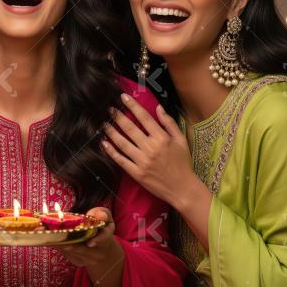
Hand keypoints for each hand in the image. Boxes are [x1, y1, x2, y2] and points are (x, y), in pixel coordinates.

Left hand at [57, 207, 120, 267]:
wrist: (100, 245)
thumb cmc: (100, 225)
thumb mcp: (104, 216)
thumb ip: (103, 214)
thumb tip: (100, 217)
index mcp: (107, 238)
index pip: (104, 239)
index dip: (97, 240)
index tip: (90, 243)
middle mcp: (99, 253)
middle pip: (84, 249)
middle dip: (72, 243)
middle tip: (60, 236)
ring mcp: (89, 260)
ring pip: (74, 252)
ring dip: (62, 244)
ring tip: (51, 236)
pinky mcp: (79, 262)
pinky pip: (68, 255)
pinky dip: (60, 247)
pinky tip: (53, 240)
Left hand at [101, 93, 197, 208]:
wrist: (182, 189)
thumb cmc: (183, 164)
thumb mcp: (181, 140)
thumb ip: (169, 123)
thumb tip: (158, 107)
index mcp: (162, 138)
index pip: (144, 117)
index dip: (133, 106)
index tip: (123, 97)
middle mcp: (150, 148)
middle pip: (130, 128)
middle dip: (117, 117)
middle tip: (109, 109)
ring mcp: (142, 161)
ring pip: (122, 143)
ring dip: (111, 132)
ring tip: (103, 124)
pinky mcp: (136, 173)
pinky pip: (120, 160)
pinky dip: (111, 151)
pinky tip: (103, 143)